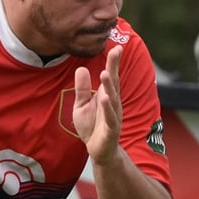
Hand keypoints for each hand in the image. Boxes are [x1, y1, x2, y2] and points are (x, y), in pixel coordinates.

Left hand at [72, 45, 124, 160]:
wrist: (99, 151)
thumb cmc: (92, 127)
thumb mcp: (81, 105)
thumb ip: (82, 89)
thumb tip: (81, 68)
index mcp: (106, 96)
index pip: (110, 76)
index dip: (113, 62)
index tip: (116, 46)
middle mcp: (113, 103)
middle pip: (113, 83)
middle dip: (114, 67)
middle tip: (116, 51)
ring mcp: (113, 116)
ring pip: (112, 99)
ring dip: (109, 86)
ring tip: (105, 73)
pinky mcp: (111, 130)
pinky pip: (110, 118)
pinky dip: (107, 108)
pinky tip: (104, 98)